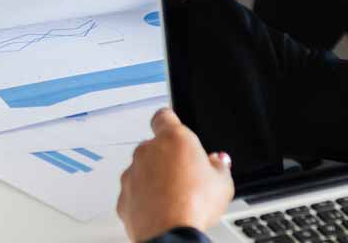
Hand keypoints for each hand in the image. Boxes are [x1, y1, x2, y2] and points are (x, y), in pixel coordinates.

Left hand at [117, 108, 234, 241]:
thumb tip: (218, 162)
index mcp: (173, 139)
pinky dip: (144, 199)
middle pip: (155, 147)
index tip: (172, 126)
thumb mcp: (222, 183)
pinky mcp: (124, 197)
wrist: (170, 234)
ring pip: (143, 170)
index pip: (164, 117)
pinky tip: (162, 210)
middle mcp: (147, 151)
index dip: (169, 120)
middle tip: (186, 176)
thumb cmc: (194, 205)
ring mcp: (132, 174)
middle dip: (167, 158)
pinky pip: (135, 193)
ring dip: (154, 179)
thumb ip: (219, 166)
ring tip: (175, 198)